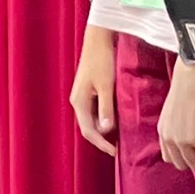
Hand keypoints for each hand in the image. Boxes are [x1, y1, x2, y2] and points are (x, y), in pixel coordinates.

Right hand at [70, 26, 117, 155]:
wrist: (97, 40)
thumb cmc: (102, 61)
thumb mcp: (106, 87)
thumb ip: (106, 109)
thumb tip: (105, 131)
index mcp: (79, 102)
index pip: (88, 131)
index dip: (101, 144)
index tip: (114, 153)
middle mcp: (77, 101)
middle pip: (87, 127)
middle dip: (100, 140)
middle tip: (116, 150)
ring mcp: (82, 96)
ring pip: (90, 120)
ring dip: (102, 131)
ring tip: (117, 139)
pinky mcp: (88, 91)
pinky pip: (93, 111)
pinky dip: (102, 120)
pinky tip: (113, 122)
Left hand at [157, 59, 194, 169]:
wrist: (191, 80)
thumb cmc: (186, 92)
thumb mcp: (173, 115)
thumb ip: (175, 129)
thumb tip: (187, 143)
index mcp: (162, 132)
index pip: (168, 158)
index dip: (183, 155)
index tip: (193, 145)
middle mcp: (169, 138)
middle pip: (181, 165)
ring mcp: (181, 140)